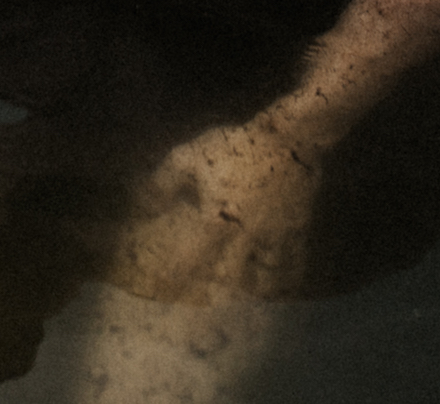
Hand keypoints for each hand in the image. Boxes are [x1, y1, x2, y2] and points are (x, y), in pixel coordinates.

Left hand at [104, 114, 322, 305]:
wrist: (291, 136)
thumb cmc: (237, 145)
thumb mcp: (191, 156)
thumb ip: (164, 182)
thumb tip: (143, 204)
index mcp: (216, 222)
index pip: (192, 261)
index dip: (177, 279)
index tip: (166, 292)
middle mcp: (244, 238)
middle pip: (229, 278)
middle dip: (218, 293)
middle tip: (208, 303)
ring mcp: (273, 237)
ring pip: (261, 276)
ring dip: (250, 288)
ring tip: (243, 296)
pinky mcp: (295, 230)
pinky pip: (292, 261)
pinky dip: (284, 274)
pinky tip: (281, 279)